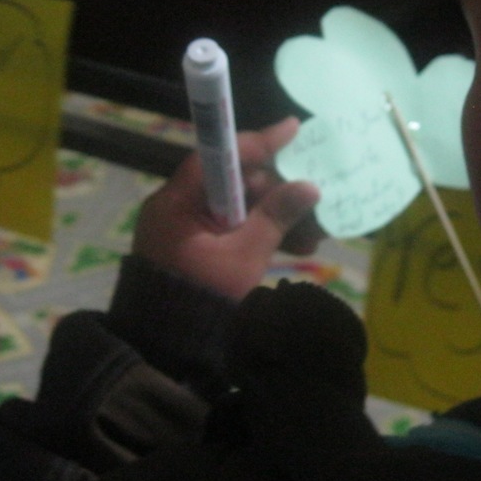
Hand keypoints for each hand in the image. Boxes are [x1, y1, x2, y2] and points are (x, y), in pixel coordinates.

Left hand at [132, 117, 321, 298]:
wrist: (167, 350)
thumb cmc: (203, 298)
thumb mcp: (245, 256)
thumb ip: (276, 217)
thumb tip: (310, 186)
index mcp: (177, 201)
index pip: (218, 155)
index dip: (258, 141)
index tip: (292, 129)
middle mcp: (177, 207)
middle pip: (233, 181)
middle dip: (277, 191)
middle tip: (312, 200)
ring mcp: (186, 228)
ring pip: (238, 207)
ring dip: (275, 217)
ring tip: (312, 235)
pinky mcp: (195, 247)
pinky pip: (232, 228)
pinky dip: (260, 234)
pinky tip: (295, 246)